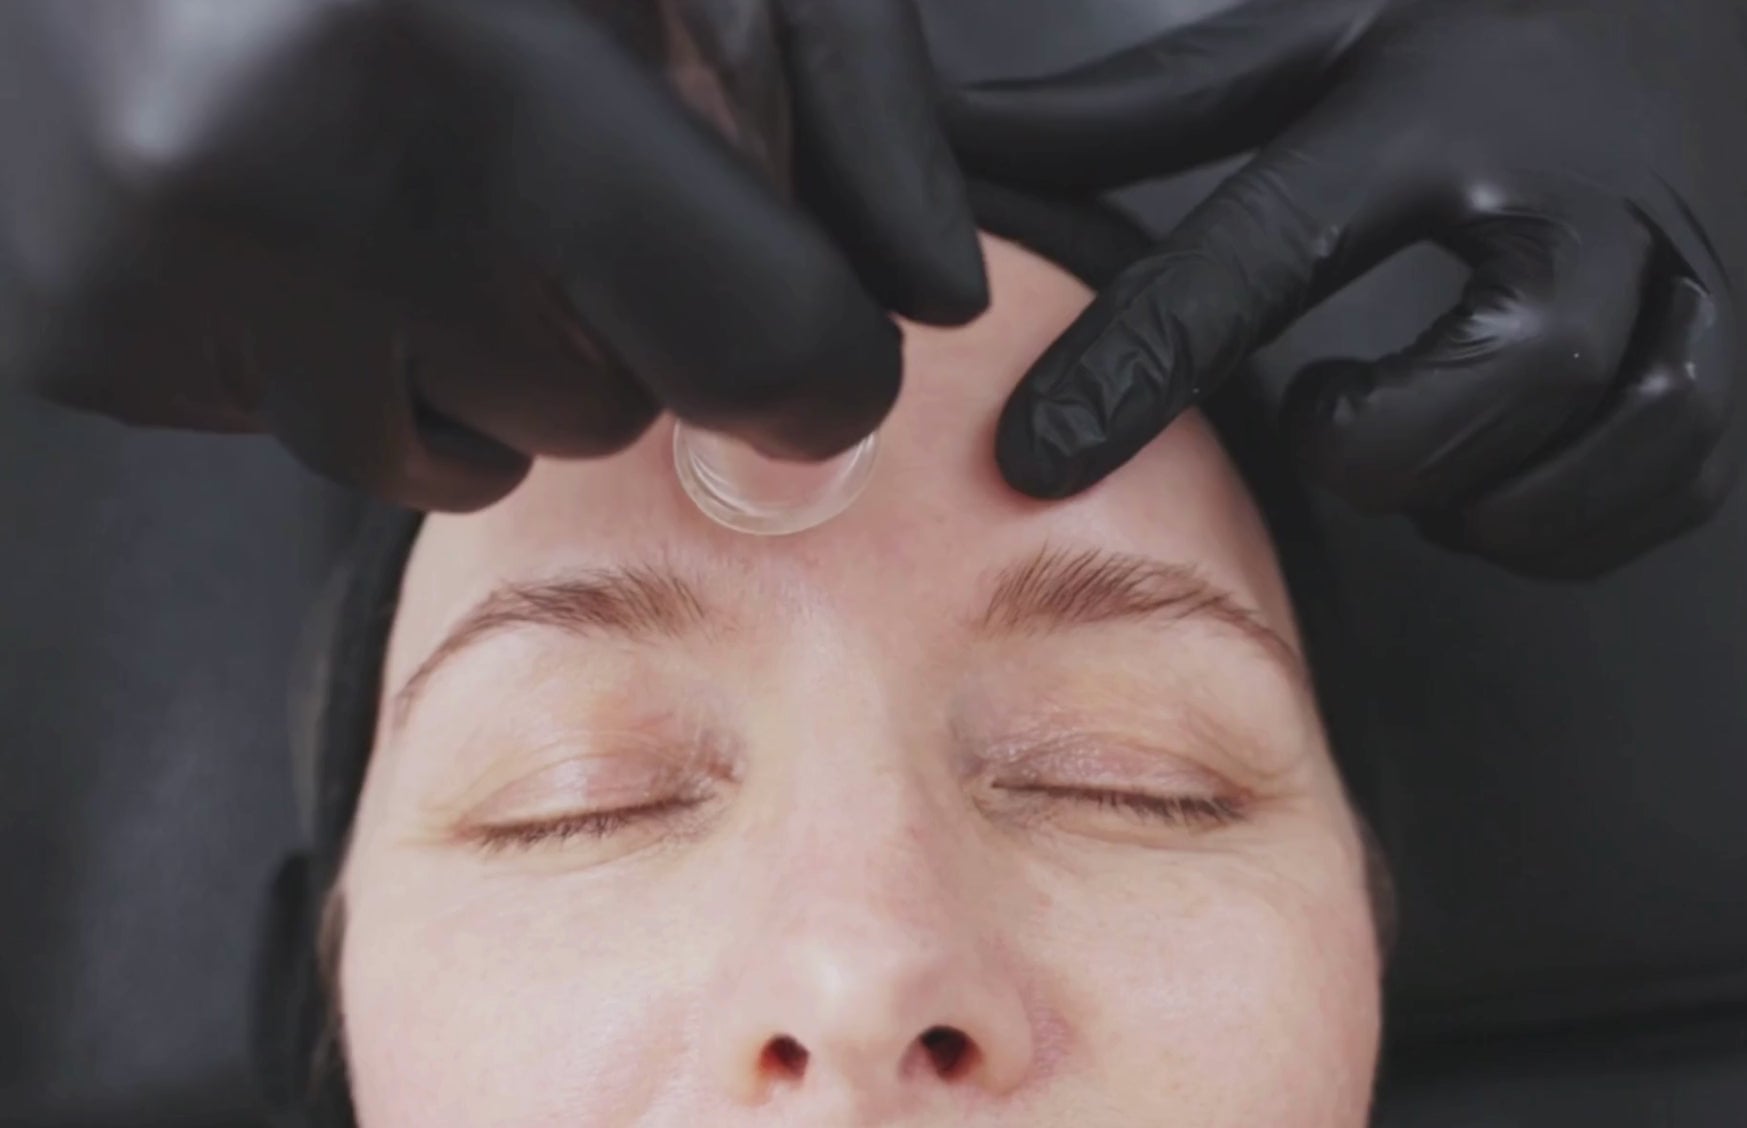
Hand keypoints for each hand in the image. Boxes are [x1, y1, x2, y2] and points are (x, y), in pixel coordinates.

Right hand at [0, 0, 984, 510]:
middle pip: (605, 411)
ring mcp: (157, 266)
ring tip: (411, 184)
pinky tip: (299, 218)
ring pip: (455, 460)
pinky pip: (307, 448)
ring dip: (480, 356)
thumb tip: (940, 299)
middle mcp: (291, 175)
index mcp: (471, 58)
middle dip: (615, 315)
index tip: (811, 344)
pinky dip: (342, 366)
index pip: (752, 343)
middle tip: (538, 168)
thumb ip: (843, 100)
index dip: (816, 360)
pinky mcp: (78, 331)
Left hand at [947, 0, 1746, 577]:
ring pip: (1604, 446)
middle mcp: (1574, 196)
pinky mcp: (1737, 354)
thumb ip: (1122, 116)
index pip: (1266, 249)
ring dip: (1476, 493)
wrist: (1685, 7)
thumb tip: (956, 142)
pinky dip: (1558, 522)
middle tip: (1329, 417)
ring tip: (1413, 444)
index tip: (1039, 456)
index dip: (1144, 364)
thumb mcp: (1292, 51)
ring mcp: (1681, 278)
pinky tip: (1493, 478)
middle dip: (1385, 440)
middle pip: (1507, 369)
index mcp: (1428, 112)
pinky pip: (1659, 491)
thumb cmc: (1463, 44)